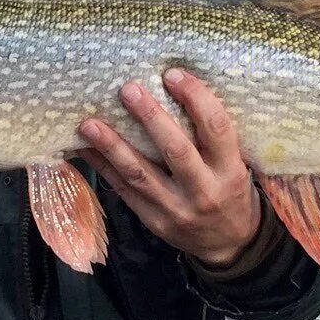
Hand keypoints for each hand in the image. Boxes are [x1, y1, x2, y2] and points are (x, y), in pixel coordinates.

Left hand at [77, 68, 259, 268]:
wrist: (229, 245)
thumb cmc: (231, 191)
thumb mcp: (236, 165)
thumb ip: (211, 138)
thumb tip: (172, 89)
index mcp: (230, 170)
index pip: (216, 128)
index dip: (196, 98)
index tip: (173, 74)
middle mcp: (204, 190)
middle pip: (175, 150)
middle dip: (150, 117)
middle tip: (128, 89)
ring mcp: (176, 209)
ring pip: (139, 174)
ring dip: (112, 146)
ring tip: (89, 124)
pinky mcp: (153, 221)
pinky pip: (123, 190)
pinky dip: (102, 167)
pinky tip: (84, 148)